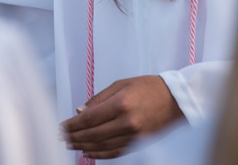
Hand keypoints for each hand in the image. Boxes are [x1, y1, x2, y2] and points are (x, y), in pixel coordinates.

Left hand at [60, 76, 183, 158]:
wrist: (176, 100)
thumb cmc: (148, 87)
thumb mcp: (122, 84)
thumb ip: (99, 98)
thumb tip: (79, 111)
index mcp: (121, 104)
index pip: (89, 118)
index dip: (72, 124)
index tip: (61, 126)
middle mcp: (126, 122)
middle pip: (93, 134)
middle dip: (74, 136)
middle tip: (61, 137)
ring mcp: (133, 136)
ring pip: (101, 146)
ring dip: (83, 146)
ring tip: (70, 144)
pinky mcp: (138, 144)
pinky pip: (114, 152)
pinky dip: (99, 154)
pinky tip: (87, 152)